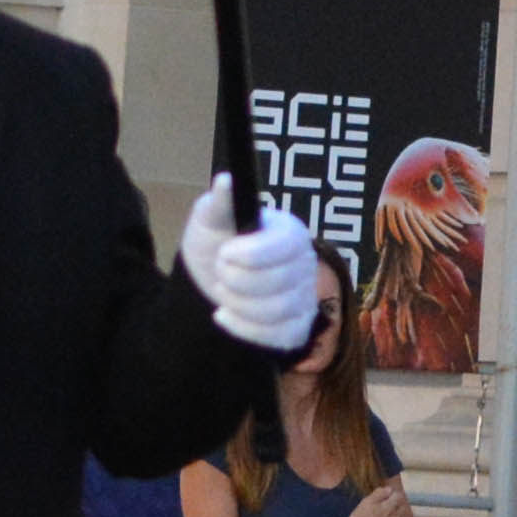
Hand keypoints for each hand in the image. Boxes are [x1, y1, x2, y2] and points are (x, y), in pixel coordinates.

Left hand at [182, 182, 326, 353]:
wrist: (214, 282)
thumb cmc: (218, 243)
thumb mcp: (210, 220)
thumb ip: (219, 202)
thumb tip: (225, 180)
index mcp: (291, 232)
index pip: (283, 247)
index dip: (249, 255)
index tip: (224, 253)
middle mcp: (306, 265)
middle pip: (278, 283)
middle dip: (237, 281)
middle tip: (221, 272)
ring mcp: (305, 298)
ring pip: (275, 312)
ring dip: (237, 304)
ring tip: (223, 291)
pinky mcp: (297, 328)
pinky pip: (276, 337)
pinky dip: (242, 328)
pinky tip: (224, 314)